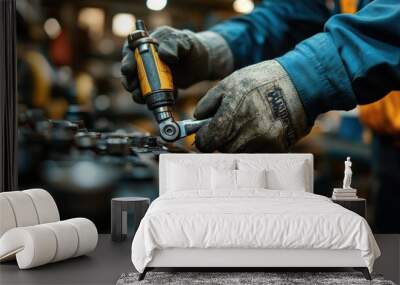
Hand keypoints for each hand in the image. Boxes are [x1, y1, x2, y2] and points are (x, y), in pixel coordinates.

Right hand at [121, 27, 231, 103]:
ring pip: (137, 84)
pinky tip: (167, 98)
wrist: (202, 62)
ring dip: (138, 93)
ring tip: (142, 98)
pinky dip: (154, 99)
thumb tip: (164, 54)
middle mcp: (144, 58)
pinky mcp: (156, 87)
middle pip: (130, 69)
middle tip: (132, 87)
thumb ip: (174, 44)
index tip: (128, 69)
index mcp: (148, 42)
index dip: (127, 59)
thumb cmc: (191, 46)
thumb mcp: (185, 41)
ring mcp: (149, 73)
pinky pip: (150, 95)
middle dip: (128, 80)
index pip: (131, 49)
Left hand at [194, 60, 310, 152]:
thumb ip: (208, 103)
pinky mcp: (276, 149)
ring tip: (247, 124)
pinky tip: (260, 129)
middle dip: (221, 139)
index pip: (205, 143)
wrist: (301, 83)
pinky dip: (254, 144)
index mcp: (230, 117)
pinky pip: (256, 153)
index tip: (206, 133)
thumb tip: (197, 119)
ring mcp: (262, 144)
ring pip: (239, 153)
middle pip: (221, 150)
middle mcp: (245, 135)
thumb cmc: (262, 80)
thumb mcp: (229, 83)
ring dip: (237, 143)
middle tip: (229, 124)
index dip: (203, 137)